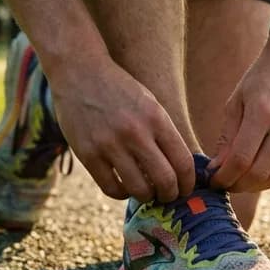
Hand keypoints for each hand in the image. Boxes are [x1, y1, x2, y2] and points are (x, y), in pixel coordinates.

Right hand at [47, 55, 194, 202]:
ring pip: (139, 189)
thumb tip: (180, 168)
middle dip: (171, 194)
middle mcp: (136, 133)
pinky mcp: (88, 154)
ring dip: (147, 196)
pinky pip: (111, 188)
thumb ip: (164, 133)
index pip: (183, 162)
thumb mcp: (151, 103)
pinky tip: (125, 187)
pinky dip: (122, 194)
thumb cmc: (120, 89)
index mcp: (156, 118)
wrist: (81, 73)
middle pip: (165, 180)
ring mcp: (110, 144)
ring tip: (147, 192)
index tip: (186, 188)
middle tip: (168, 196)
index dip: (188, 182)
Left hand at [209, 31, 269, 192]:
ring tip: (241, 181)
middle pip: (260, 172)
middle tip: (225, 183)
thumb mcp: (236, 101)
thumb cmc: (260, 77)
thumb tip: (218, 170)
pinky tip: (260, 175)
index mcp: (263, 112)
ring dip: (256, 186)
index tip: (214, 180)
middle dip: (237, 185)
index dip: (224, 177)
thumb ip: (227, 137)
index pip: (241, 159)